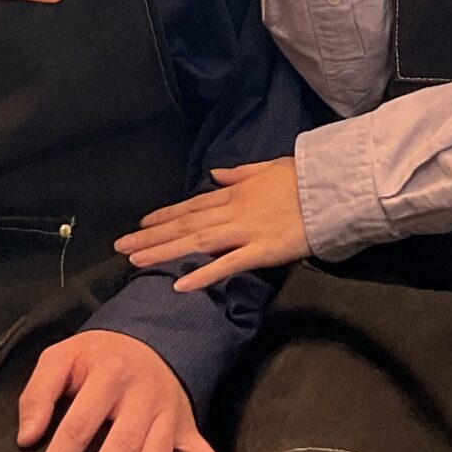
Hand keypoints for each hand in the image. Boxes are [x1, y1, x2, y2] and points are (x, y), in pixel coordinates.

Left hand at [17, 329, 221, 451]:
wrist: (151, 339)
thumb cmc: (99, 357)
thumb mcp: (62, 357)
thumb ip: (39, 392)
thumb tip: (28, 438)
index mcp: (110, 374)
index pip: (78, 426)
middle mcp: (144, 394)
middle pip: (120, 445)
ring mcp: (170, 414)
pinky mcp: (188, 430)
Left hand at [116, 159, 309, 293]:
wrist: (330, 188)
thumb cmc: (303, 178)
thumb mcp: (268, 167)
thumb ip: (239, 173)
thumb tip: (215, 175)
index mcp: (234, 192)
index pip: (191, 205)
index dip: (164, 215)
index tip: (140, 223)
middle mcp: (232, 210)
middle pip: (185, 224)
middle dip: (151, 236)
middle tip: (120, 246)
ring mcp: (245, 231)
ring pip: (196, 242)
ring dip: (164, 252)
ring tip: (135, 260)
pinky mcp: (261, 250)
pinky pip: (227, 265)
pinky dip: (202, 274)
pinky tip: (179, 284)